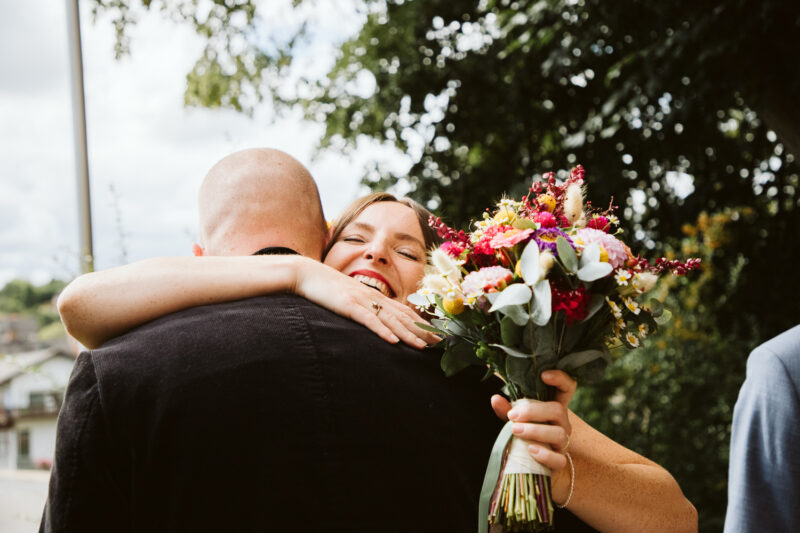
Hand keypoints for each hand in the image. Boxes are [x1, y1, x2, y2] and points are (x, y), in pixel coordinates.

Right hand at [294, 258, 439, 347]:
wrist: (306, 274)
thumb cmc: (326, 288)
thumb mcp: (349, 298)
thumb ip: (364, 307)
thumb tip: (376, 321)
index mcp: (374, 296)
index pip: (404, 311)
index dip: (421, 323)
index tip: (435, 335)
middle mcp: (373, 297)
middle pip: (403, 316)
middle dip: (422, 331)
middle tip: (439, 344)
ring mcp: (362, 300)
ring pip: (390, 319)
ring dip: (408, 334)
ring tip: (422, 346)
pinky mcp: (349, 306)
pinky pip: (369, 320)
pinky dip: (382, 331)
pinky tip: (393, 342)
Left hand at [490, 370, 576, 471]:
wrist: (533, 467)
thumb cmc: (525, 437)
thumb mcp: (516, 420)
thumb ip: (507, 409)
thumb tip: (495, 399)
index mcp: (553, 408)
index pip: (567, 388)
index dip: (561, 378)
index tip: (543, 375)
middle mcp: (562, 423)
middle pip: (558, 410)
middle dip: (534, 411)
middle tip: (512, 415)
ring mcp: (563, 443)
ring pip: (559, 433)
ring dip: (535, 431)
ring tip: (515, 430)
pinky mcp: (560, 462)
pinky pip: (559, 459)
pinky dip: (545, 454)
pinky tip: (531, 450)